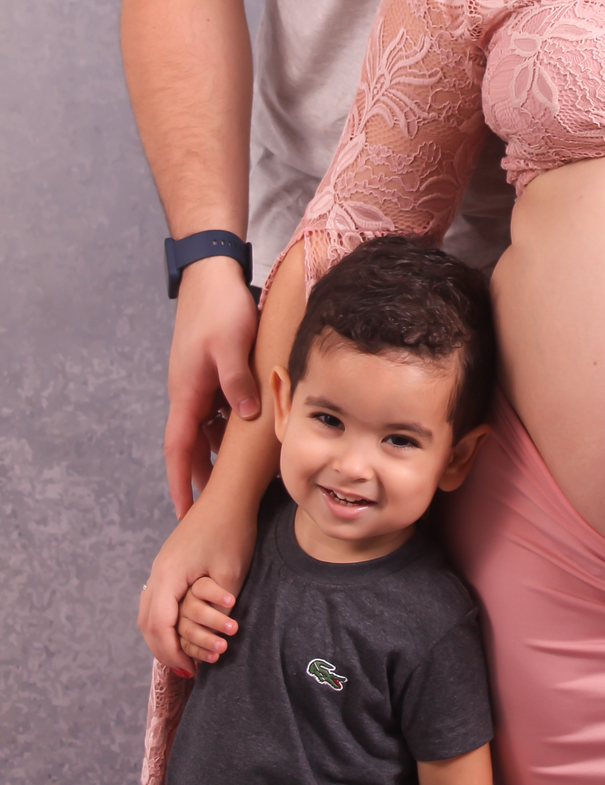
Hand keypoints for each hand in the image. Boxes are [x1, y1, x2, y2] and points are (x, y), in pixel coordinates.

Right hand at [138, 482, 256, 674]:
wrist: (229, 494)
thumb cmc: (233, 530)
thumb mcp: (230, 575)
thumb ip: (216, 608)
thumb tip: (210, 639)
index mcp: (169, 576)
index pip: (160, 627)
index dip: (173, 653)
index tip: (189, 671)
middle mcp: (158, 571)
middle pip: (147, 622)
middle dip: (164, 650)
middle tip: (183, 670)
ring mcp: (160, 565)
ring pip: (147, 612)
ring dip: (160, 636)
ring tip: (178, 656)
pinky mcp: (168, 561)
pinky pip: (156, 599)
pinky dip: (162, 619)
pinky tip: (177, 630)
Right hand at [166, 258, 260, 518]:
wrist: (210, 272)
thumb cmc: (218, 307)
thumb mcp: (229, 345)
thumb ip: (235, 381)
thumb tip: (244, 417)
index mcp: (186, 393)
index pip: (177, 448)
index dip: (180, 482)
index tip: (182, 512)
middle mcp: (188, 392)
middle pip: (191, 444)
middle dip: (199, 475)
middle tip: (214, 507)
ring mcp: (199, 381)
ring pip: (206, 426)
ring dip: (216, 451)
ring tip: (236, 479)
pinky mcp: (211, 369)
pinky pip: (217, 407)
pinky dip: (228, 424)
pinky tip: (248, 432)